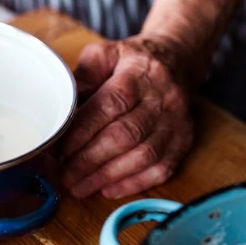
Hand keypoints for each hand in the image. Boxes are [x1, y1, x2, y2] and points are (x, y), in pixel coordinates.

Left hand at [59, 36, 193, 198]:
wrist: (176, 60)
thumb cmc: (130, 61)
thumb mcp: (103, 55)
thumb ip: (81, 78)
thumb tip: (61, 109)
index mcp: (138, 74)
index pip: (111, 105)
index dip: (84, 131)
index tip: (61, 150)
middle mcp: (161, 99)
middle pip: (125, 135)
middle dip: (90, 161)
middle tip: (65, 175)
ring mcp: (176, 122)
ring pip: (143, 156)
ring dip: (108, 176)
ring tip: (80, 187)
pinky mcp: (184, 140)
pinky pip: (162, 168)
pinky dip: (134, 183)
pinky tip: (109, 189)